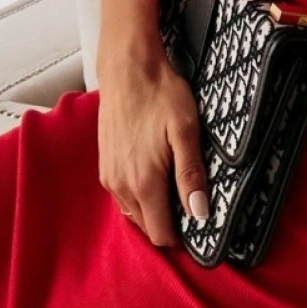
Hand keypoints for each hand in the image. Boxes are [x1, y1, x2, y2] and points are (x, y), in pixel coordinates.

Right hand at [97, 51, 210, 247]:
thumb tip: (199, 214)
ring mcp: (109, 176)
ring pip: (135, 213)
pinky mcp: (105, 165)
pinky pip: (124, 197)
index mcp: (143, 183)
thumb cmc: (161, 95)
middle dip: (170, 226)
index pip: (161, 235)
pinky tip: (157, 178)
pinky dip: (141, 197)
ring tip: (177, 191)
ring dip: (155, 211)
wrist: (128, 69)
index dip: (183, 239)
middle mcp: (121, 186)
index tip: (201, 229)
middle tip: (193, 208)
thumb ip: (191, 175)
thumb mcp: (186, 131)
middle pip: (148, 227)